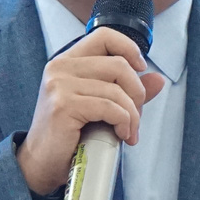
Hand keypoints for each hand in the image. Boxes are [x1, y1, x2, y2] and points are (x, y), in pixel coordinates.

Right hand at [16, 26, 164, 192]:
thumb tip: (158, 79)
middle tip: (136, 117)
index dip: (129, 48)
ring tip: (128, 131)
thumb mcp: (99, 105)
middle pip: (118, 65)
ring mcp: (60, 85)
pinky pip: (110, 108)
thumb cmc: (69, 135)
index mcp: (68, 61)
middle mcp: (60, 68)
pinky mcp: (64, 106)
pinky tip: (121, 135)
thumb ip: (126, 90)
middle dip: (137, 93)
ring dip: (132, 115)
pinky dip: (123, 122)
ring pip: (117, 90)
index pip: (104, 36)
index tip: (141, 68)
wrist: (42, 163)